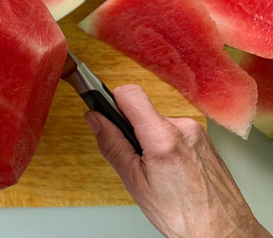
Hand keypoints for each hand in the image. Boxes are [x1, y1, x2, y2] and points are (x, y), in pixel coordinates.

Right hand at [85, 84, 271, 237]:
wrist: (222, 230)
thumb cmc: (183, 215)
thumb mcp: (135, 182)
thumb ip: (112, 145)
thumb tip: (95, 120)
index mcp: (163, 138)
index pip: (130, 94)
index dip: (113, 101)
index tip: (105, 113)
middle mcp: (183, 128)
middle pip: (143, 110)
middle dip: (132, 129)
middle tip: (134, 159)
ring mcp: (197, 132)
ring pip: (159, 122)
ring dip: (150, 139)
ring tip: (156, 170)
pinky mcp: (204, 138)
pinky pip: (175, 131)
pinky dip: (166, 144)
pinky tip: (170, 169)